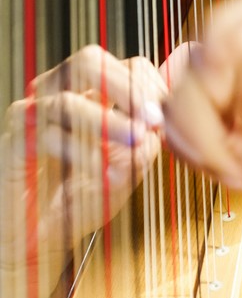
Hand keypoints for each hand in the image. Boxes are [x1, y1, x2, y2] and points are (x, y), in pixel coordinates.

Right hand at [0, 46, 168, 289]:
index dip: (154, 88)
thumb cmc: (84, 196)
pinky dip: (81, 153)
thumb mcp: (129, 170)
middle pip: (89, 61)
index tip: (170, 118)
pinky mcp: (15, 142)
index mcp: (93, 92)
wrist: (39, 235)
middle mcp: (59, 92)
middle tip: (152, 119)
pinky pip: (46, 136)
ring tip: (135, 142)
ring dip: (108, 121)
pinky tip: (104, 171)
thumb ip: (146, 145)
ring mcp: (33, 114)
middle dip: (128, 88)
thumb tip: (155, 127)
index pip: (128, 66)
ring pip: (67, 100)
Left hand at [163, 0, 241, 222]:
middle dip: (188, 110)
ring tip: (224, 119)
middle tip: (215, 150)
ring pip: (212, 37)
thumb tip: (167, 123)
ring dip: (203, 81)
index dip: (181, 120)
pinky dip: (224, 41)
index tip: (205, 160)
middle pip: (194, 63)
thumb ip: (210, 147)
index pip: (192, 89)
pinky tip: (231, 88)